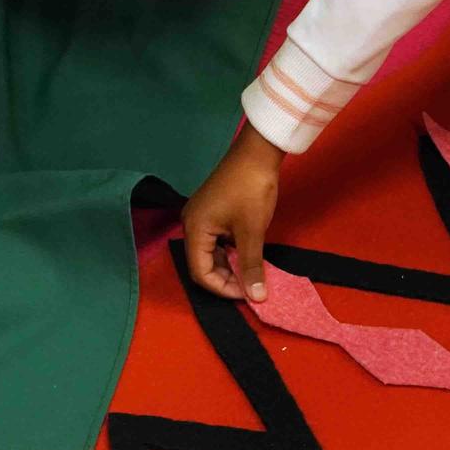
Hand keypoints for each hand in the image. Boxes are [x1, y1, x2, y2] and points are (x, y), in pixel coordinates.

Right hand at [182, 124, 284, 300]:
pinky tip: (249, 257)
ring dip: (231, 267)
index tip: (247, 294)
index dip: (223, 288)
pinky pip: (218, 242)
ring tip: (253, 275)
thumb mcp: (252, 231)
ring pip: (212, 254)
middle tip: (252, 287)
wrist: (258, 152)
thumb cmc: (251, 189)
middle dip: (227, 279)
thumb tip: (256, 297)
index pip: (200, 272)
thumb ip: (251, 266)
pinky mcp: (214, 213)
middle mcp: (192, 224)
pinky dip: (233, 253)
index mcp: (194, 229)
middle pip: (204, 265)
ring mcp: (202, 218)